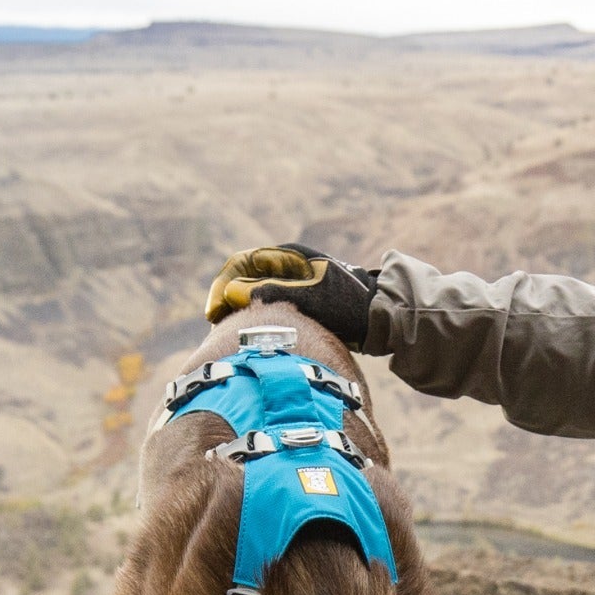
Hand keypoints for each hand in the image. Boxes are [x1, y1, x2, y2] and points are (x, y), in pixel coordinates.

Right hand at [204, 243, 378, 349]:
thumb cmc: (349, 304)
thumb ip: (273, 292)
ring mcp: (293, 284)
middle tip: (215, 326)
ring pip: (254, 295)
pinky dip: (256, 319)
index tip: (213, 312)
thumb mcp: (310, 298)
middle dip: (226, 300)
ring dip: (238, 311)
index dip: (222, 286)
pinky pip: (268, 307)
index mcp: (288, 256)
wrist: (381, 317)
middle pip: (244, 278)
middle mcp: (287, 266)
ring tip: (225, 333)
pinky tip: (249, 337)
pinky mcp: (299, 303)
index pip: (241, 263)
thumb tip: (233, 293)